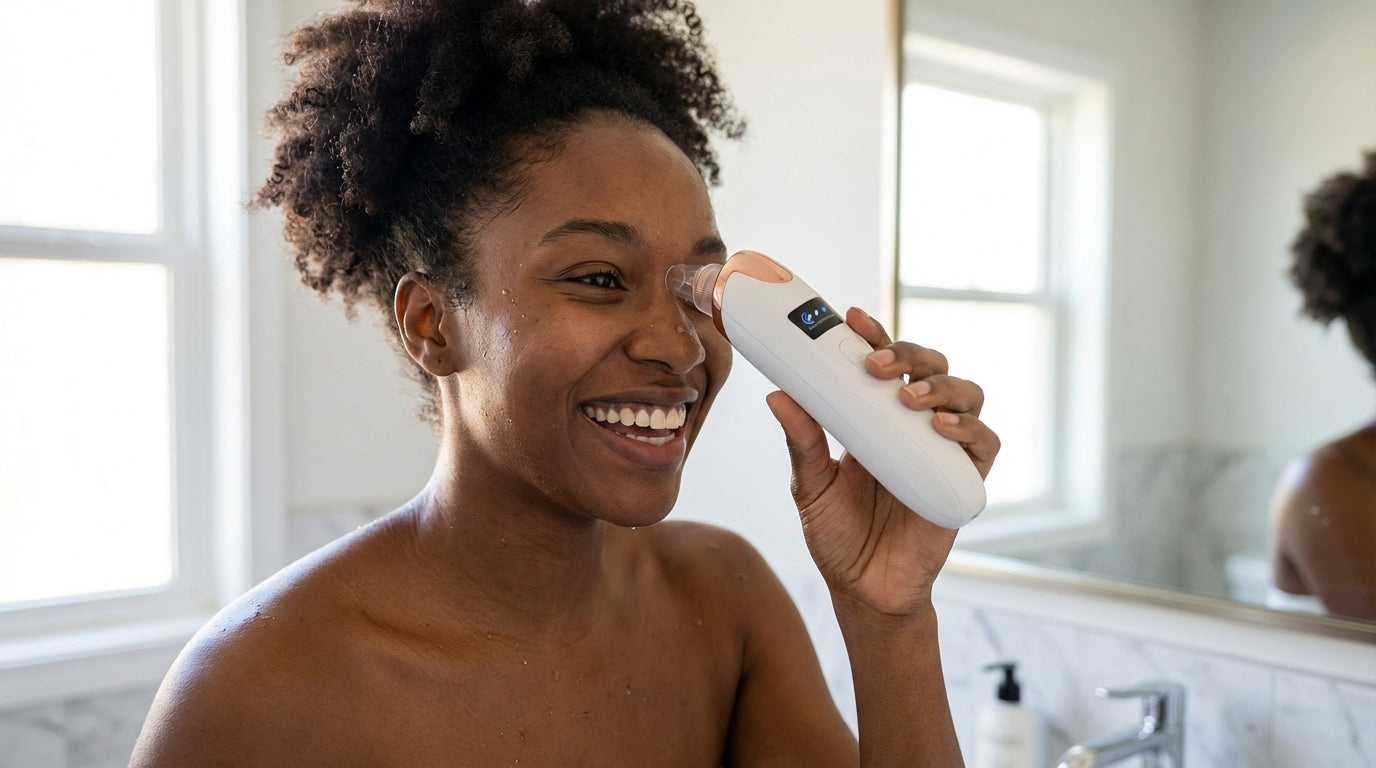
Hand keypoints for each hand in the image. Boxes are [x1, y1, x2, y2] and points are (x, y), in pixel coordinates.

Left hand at [765, 307, 999, 615]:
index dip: (876, 336)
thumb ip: (802, 442)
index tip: (853, 317)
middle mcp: (914, 426)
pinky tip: (942, 426)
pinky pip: (984, 445)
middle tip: (877, 364)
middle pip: (932, 367)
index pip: (885, 364)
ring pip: (966, 395)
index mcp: (876, 418)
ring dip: (941, 386)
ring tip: (908, 398)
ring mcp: (943, 451)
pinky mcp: (963, 481)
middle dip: (910, 354)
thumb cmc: (836, 536)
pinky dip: (969, 429)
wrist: (863, 590)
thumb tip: (777, 395)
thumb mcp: (810, 485)